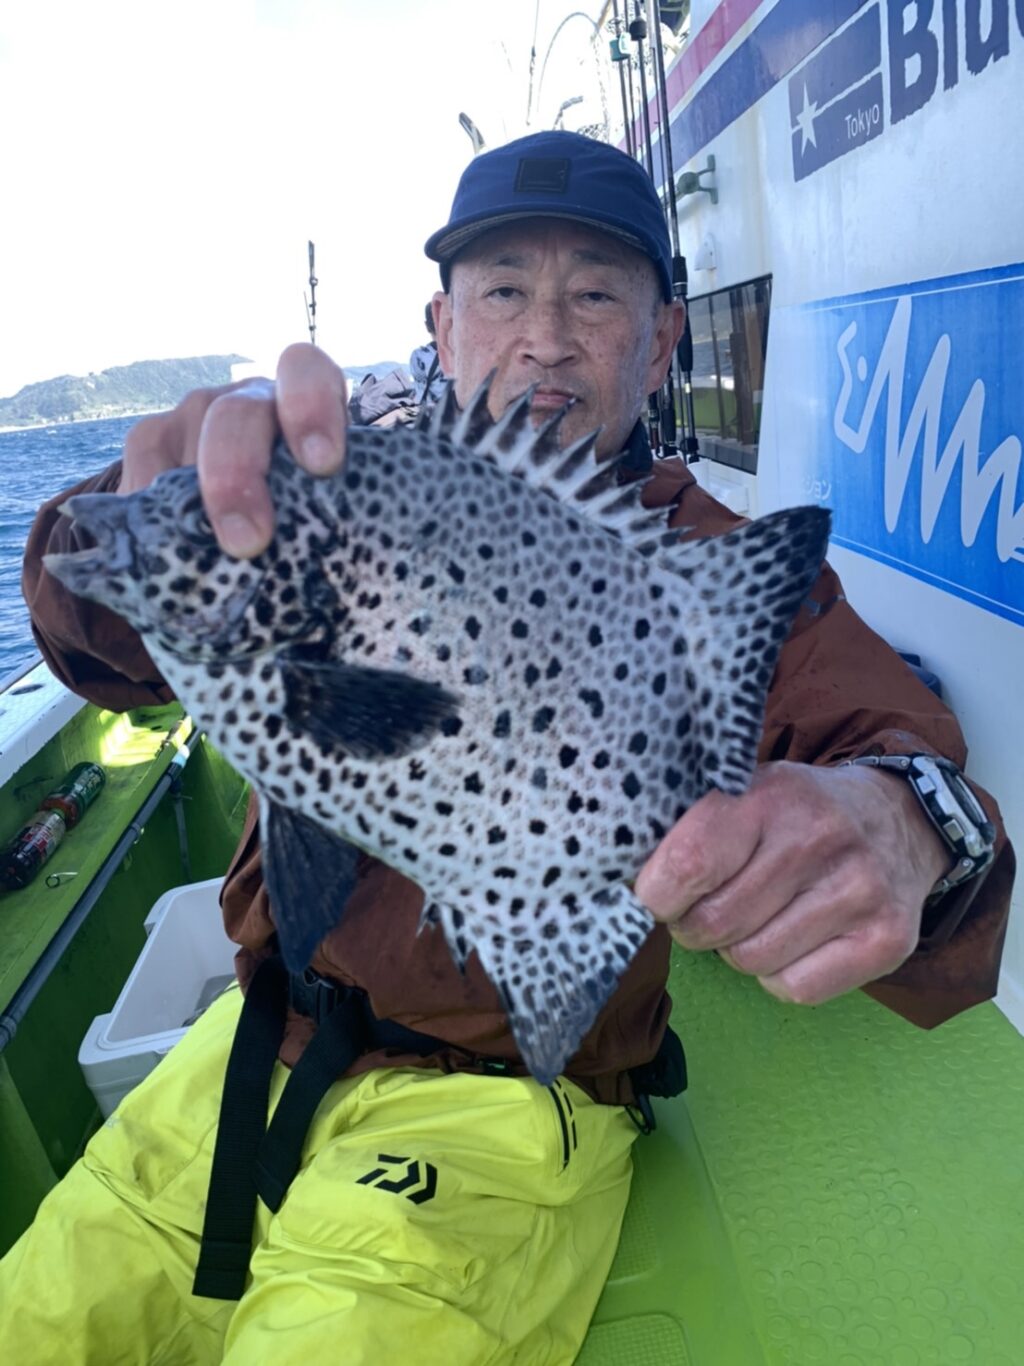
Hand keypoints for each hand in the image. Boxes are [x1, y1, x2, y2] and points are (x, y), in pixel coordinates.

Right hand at [118, 344, 347, 556]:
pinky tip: (165, 546)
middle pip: (238, 414)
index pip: (308, 374)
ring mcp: (199, 411)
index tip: (321, 464)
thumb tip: (345, 599)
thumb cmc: (307, 520)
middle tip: (248, 541)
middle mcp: (253, 399)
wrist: (240, 520)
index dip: (313, 408)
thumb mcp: (326, 517)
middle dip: (239, 475)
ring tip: (203, 559)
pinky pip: (145, 466)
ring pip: (192, 440)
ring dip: (196, 502)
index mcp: (312, 407)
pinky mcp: (152, 437)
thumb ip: (331, 529)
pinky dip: (151, 507)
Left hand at [634, 761, 951, 1005]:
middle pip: (715, 923)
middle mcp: (818, 839)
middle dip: (696, 925)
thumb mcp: (746, 791)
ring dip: (739, 949)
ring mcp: (859, 890)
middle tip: (710, 908)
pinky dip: (780, 975)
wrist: (899, 820)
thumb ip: (691, 825)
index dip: (659, 893)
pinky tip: (795, 939)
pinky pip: (795, 989)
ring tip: (759, 916)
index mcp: (770, 795)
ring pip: (750, 960)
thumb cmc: (797, 812)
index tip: (660, 894)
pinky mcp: (887, 940)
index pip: (691, 862)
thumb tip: (616, 871)